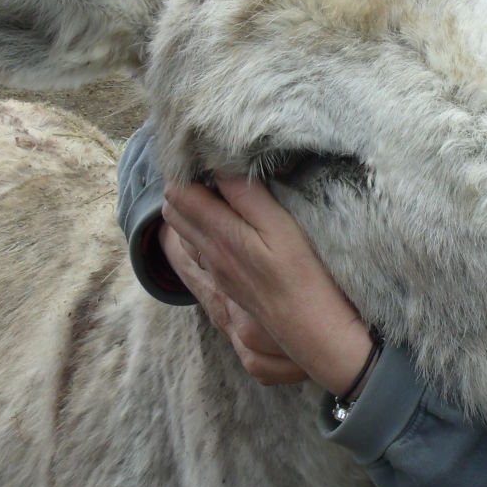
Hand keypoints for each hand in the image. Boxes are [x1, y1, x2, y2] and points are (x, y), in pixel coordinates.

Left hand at [160, 175, 373, 395]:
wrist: (313, 332)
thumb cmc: (305, 276)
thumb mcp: (281, 227)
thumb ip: (247, 196)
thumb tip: (219, 165)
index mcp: (220, 235)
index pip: (178, 193)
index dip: (186, 169)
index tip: (206, 154)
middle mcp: (210, 254)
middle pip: (174, 211)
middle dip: (182, 184)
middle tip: (209, 167)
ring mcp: (217, 272)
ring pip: (184, 232)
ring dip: (190, 207)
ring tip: (216, 189)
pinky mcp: (228, 285)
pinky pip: (199, 250)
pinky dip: (201, 229)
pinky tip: (228, 223)